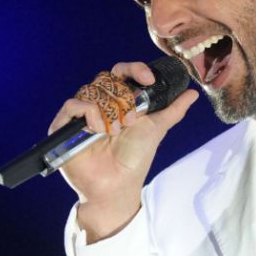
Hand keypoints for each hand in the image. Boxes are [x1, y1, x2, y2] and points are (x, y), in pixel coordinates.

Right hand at [47, 61, 198, 241]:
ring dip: (108, 110)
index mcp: (117, 100)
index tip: (149, 79)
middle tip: (132, 120)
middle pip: (106, 79)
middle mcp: (97, 104)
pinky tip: (98, 130)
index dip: (134, 69)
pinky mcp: (63, 126)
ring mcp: (80, 114)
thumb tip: (192, 93)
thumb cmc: (134, 160)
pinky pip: (73, 105)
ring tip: (115, 131)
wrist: (118, 185)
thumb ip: (172, 110)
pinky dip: (89, 114)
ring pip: (90, 90)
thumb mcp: (156, 129)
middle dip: (123, 97)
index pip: (120, 71)